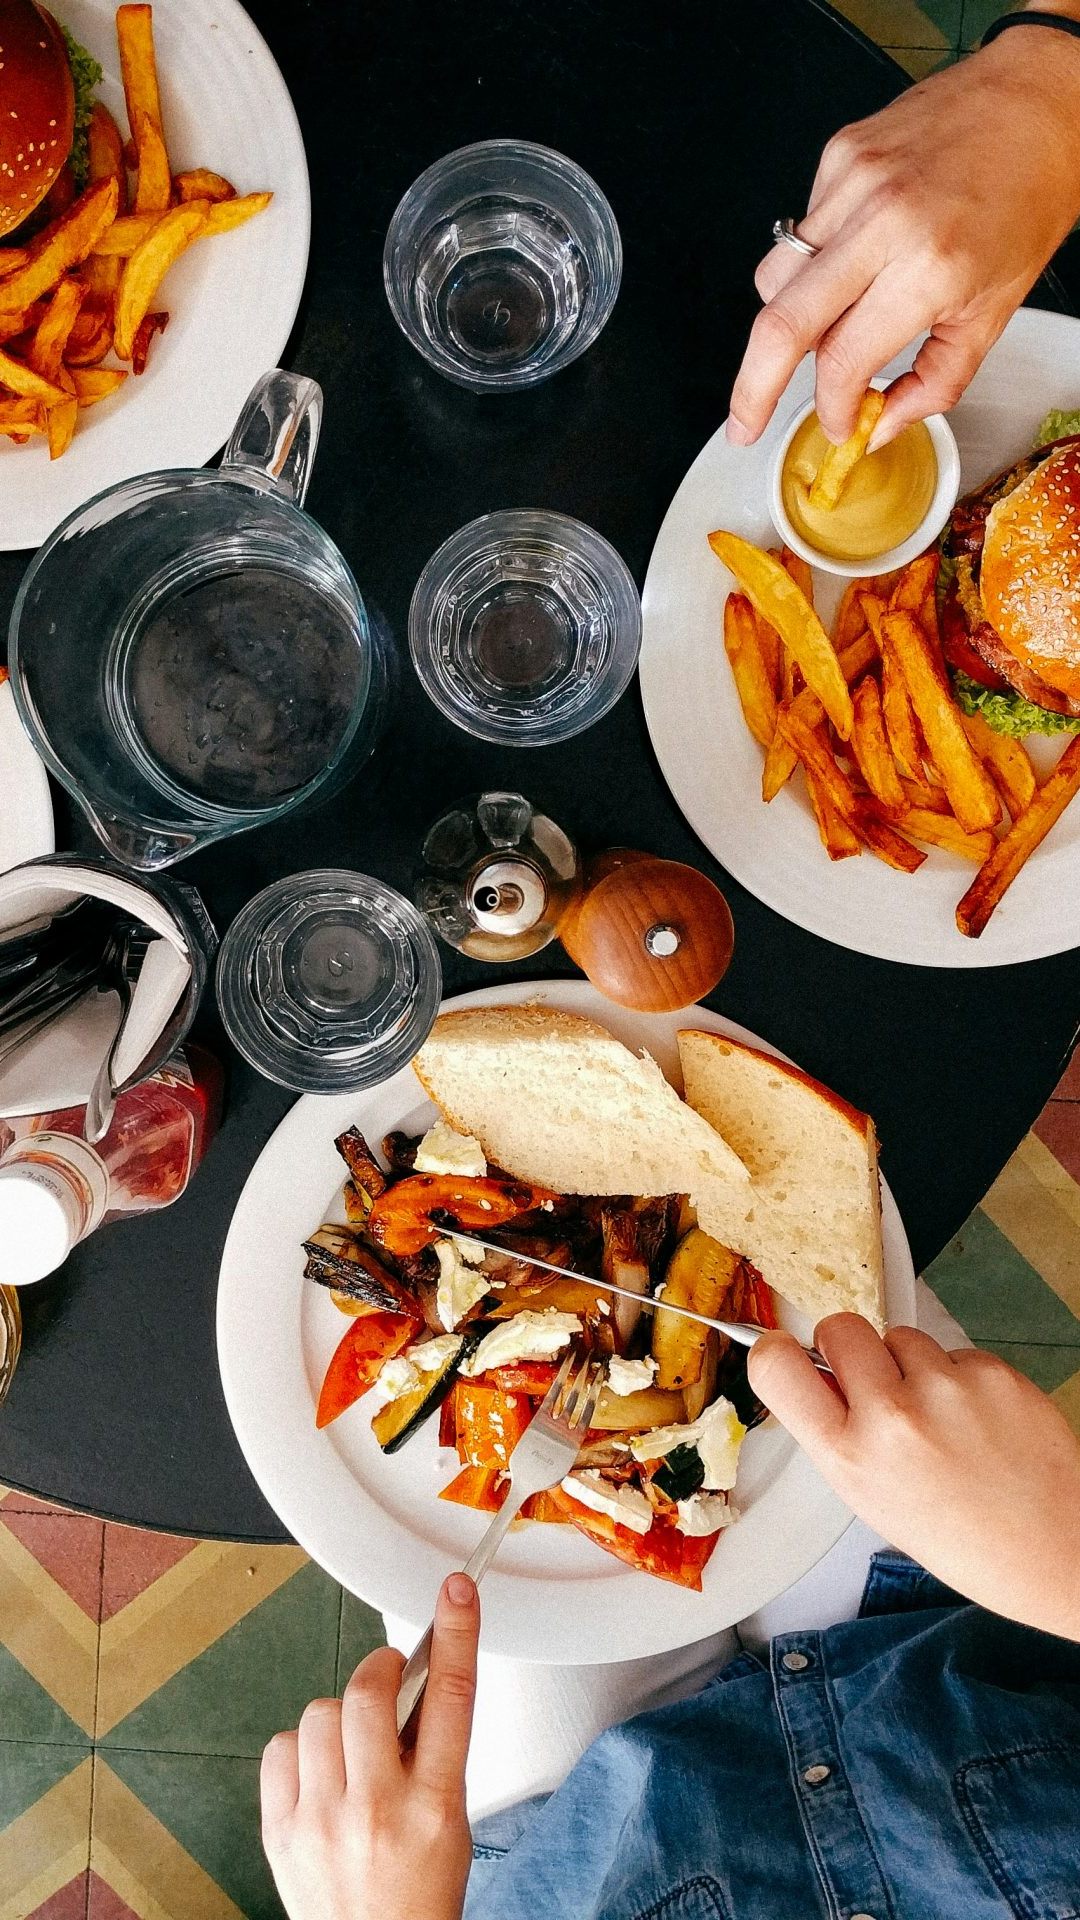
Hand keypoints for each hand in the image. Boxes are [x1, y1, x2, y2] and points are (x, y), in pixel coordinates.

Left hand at [260, 1573, 478, 1919]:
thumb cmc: (417, 1895)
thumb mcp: (451, 1823)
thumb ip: (435, 1752)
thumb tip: (417, 1681)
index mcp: (434, 1806)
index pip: (451, 1698)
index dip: (456, 1633)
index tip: (455, 1591)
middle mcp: (377, 1809)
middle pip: (369, 1692)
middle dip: (380, 1671)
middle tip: (388, 1679)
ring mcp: (323, 1820)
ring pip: (320, 1712)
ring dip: (340, 1716)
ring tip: (354, 1747)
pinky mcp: (281, 1830)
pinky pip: (281, 1747)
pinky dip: (301, 1748)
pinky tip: (320, 1772)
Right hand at [728, 25, 1079, 447]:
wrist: (1042, 99)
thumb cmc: (1031, 194)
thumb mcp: (996, 310)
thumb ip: (935, 382)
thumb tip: (882, 423)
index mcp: (928, 267)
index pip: (842, 361)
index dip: (831, 408)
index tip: (838, 423)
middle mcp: (882, 220)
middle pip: (779, 324)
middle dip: (752, 389)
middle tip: (745, 423)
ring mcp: (853, 180)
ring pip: (775, 278)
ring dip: (786, 322)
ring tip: (823, 328)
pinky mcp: (840, 154)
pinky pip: (800, 232)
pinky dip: (813, 264)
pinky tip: (855, 256)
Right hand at [749, 1315, 1079, 1640]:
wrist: (1053, 1550)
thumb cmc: (964, 1538)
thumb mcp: (871, 1500)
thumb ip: (839, 1435)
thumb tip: (816, 1375)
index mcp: (850, 1457)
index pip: (777, 1367)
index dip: (774, 1350)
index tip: (784, 1351)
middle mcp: (892, 1416)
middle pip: (840, 1328)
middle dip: (848, 1347)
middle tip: (873, 1380)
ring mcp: (945, 1388)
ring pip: (902, 1337)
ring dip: (912, 1365)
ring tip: (941, 1417)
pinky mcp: (991, 1372)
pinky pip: (954, 1351)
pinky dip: (960, 1376)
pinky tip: (978, 1420)